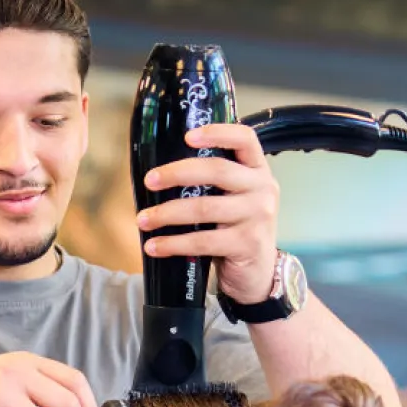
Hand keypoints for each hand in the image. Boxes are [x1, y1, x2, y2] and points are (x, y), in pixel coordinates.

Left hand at [135, 123, 282, 305]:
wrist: (258, 273)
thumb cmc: (237, 229)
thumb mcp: (235, 199)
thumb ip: (214, 182)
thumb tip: (161, 173)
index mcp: (258, 171)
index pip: (245, 139)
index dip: (217, 133)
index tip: (188, 137)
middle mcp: (263, 189)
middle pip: (217, 170)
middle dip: (177, 173)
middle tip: (150, 181)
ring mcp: (258, 217)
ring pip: (204, 208)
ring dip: (167, 213)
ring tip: (143, 219)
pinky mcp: (246, 244)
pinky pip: (202, 241)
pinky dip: (173, 243)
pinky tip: (155, 246)